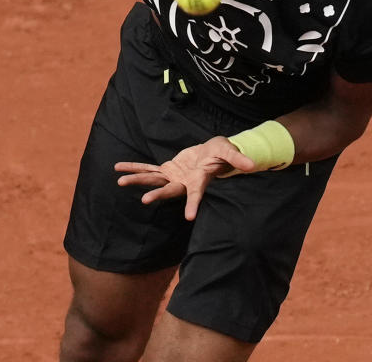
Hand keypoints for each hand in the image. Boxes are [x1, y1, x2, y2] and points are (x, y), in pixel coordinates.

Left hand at [115, 137, 255, 220]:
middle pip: (169, 189)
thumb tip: (252, 166)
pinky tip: (119, 168)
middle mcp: (184, 182)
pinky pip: (148, 168)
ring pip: (153, 179)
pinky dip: (135, 167)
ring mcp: (174, 177)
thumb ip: (238, 159)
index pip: (196, 194)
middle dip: (157, 194)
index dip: (194, 205)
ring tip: (120, 181)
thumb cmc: (222, 153)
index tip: (190, 218)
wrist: (213, 153)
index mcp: (199, 180)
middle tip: (144, 200)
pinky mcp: (168, 169)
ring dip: (137, 179)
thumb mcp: (229, 152)